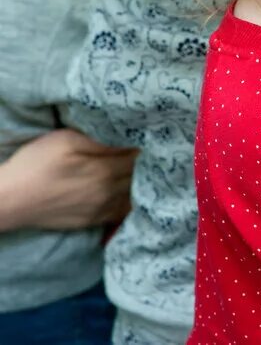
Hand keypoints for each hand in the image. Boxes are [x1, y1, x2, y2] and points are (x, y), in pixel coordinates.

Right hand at [0, 130, 136, 231]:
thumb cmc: (36, 164)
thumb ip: (101, 139)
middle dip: (146, 162)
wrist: (10, 200)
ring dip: (142, 182)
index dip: (144, 145)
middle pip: (141, 175)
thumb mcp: (67, 139)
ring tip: (143, 169)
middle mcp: (109, 192)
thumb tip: (128, 137)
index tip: (148, 137)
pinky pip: (124, 212)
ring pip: (136, 195)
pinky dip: (132, 201)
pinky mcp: (94, 220)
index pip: (139, 156)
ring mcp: (103, 209)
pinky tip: (132, 190)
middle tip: (149, 152)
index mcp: (105, 169)